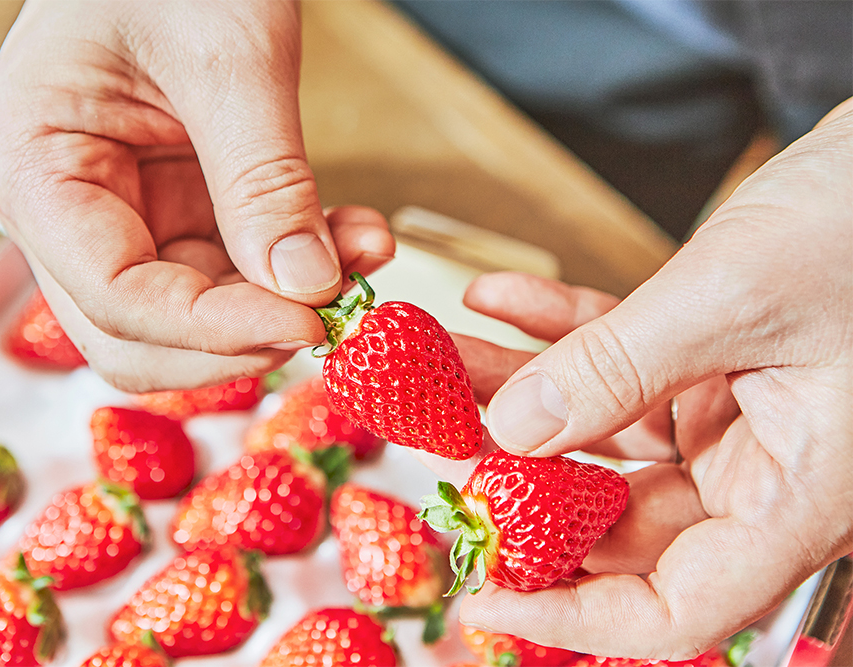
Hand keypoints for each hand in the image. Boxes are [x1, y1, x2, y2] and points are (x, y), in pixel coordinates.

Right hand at [0, 0, 393, 391]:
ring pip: (191, 317)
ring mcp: (117, 212)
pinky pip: (228, 274)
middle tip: (328, 315)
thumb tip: (305, 288)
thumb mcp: (230, 58)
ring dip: (279, 306)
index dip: (212, 329)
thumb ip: (263, 180)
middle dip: (238, 337)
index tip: (306, 320)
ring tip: (360, 259)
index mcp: (32, 162)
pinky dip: (290, 271)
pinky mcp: (171, 209)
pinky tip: (348, 239)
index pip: (114, 296)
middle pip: (136, 332)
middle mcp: (60, 205)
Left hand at [457, 98, 852, 658]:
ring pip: (602, 431)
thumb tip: (513, 432)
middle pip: (617, 516)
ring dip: (520, 392)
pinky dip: (559, 332)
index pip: (679, 606)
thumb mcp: (734, 297)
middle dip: (519, 476)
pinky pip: (617, 363)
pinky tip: (496, 298)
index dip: (576, 619)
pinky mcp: (708, 364)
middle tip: (436, 437)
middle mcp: (759, 471)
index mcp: (794, 496)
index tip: (486, 597)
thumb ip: (620, 369)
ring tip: (442, 359)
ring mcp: (730, 417)